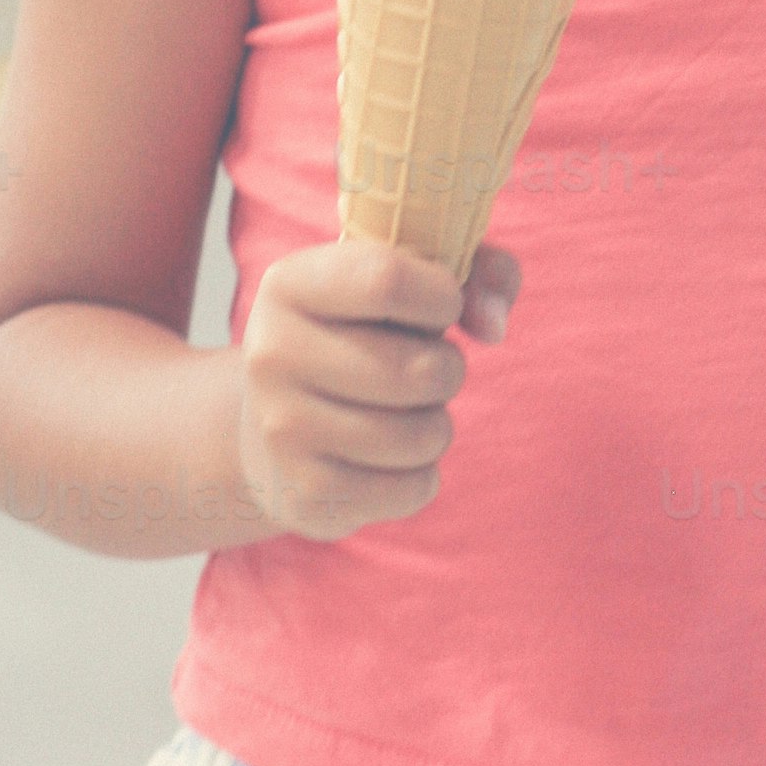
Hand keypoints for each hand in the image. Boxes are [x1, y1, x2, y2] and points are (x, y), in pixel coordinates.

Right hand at [234, 234, 523, 542]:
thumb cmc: (360, 337)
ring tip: (407, 413)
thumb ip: (474, 271)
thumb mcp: (404, 282)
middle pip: (417, 370)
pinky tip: (390, 458)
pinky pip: (413, 489)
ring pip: (421, 436)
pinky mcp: (306, 494)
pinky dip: (422, 475)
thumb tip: (494, 324)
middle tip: (427, 369)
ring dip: (437, 426)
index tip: (442, 306)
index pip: (386, 279)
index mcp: (289, 285)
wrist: (271, 429)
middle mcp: (272, 354)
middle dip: (448, 370)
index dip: (442, 295)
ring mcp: (282, 430)